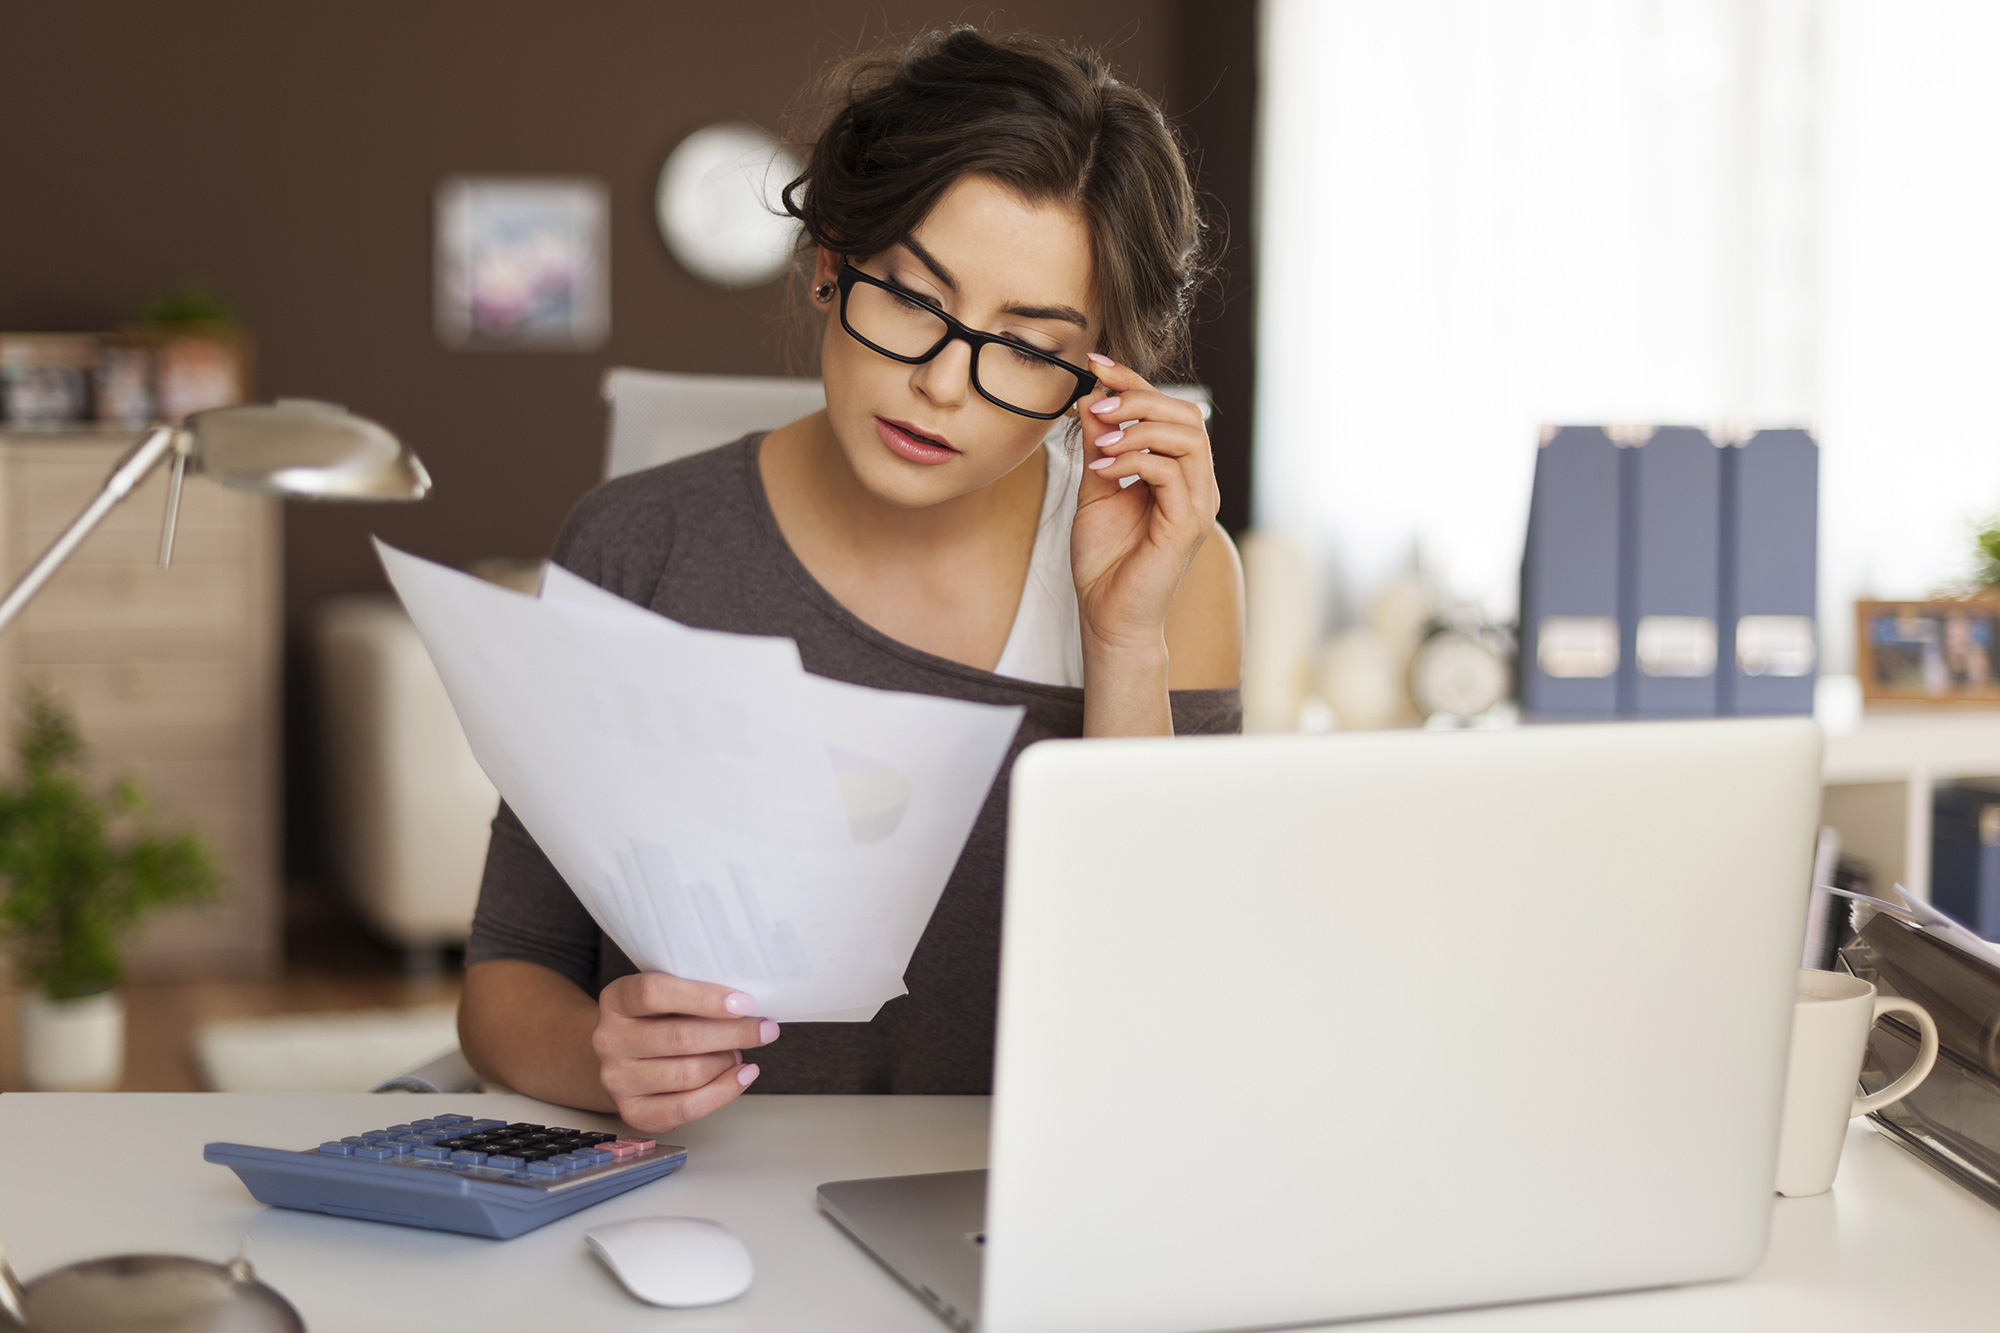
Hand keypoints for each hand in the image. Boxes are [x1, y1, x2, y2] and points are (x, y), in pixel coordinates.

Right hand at [593, 972, 778, 1132]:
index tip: (744, 1002)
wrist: (624, 1056)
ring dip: (726, 1062)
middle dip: (733, 1033)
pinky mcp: (632, 1112)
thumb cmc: (658, 1019)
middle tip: (765, 1029)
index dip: (703, 998)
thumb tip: (747, 1005)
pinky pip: (685, 1108)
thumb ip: (695, 994)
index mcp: (616, 999)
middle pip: (679, 1037)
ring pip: (687, 1074)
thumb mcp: (666, 995)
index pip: (654, 993)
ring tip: (740, 1052)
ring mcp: (617, 1079)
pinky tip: (743, 1075)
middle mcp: (609, 1039)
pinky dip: (723, 1092)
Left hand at [1070, 354, 1220, 655]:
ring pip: (1186, 438)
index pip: (1169, 412)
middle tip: (1097, 403)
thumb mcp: (1095, 491)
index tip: (1096, 363)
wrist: (1107, 617)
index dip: (1135, 382)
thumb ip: (1099, 446)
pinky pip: (1171, 472)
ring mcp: (1198, 505)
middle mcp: (1197, 486)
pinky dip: (1134, 459)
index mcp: (1180, 475)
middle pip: (1187, 416)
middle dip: (1139, 398)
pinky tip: (1102, 467)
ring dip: (1138, 427)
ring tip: (1099, 438)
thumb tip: (1092, 398)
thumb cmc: (1105, 561)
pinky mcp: (1188, 525)